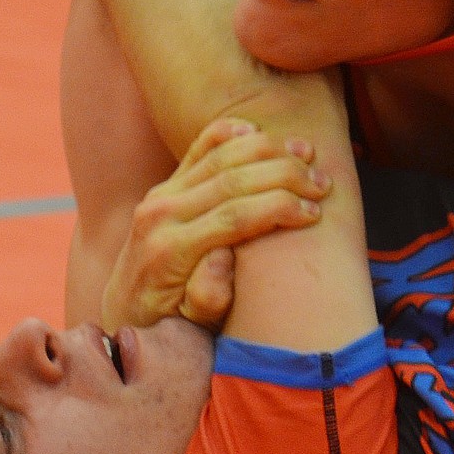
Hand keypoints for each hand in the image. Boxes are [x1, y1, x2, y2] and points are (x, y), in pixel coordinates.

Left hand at [100, 117, 331, 332]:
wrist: (130, 308)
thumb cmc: (175, 323)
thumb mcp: (193, 324)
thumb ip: (207, 297)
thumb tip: (223, 258)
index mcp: (171, 251)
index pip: (234, 216)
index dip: (279, 208)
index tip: (315, 211)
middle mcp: (161, 216)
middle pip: (231, 180)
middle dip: (284, 175)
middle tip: (322, 182)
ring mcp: (160, 196)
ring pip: (219, 157)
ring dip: (267, 149)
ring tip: (306, 153)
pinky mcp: (165, 186)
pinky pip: (197, 149)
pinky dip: (227, 133)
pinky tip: (256, 130)